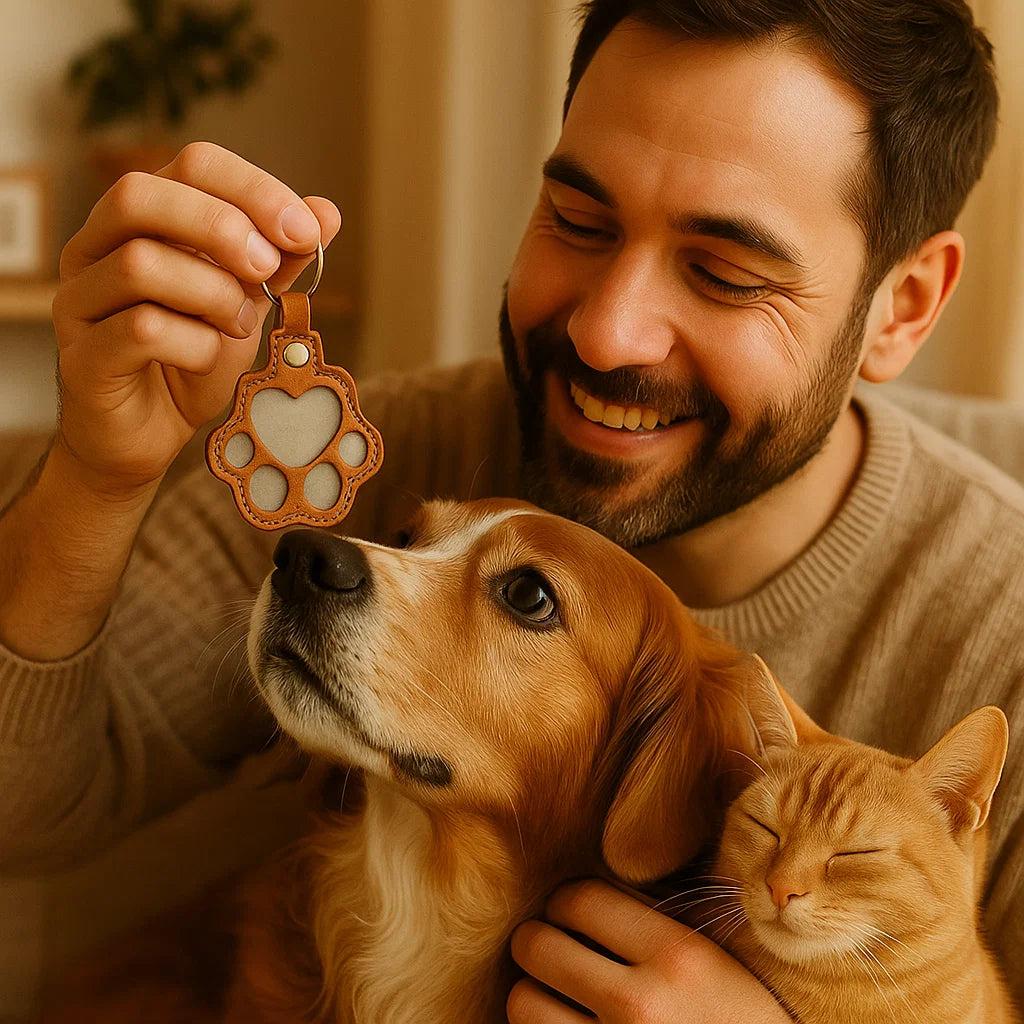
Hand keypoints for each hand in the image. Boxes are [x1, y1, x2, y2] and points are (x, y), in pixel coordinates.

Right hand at [51, 141, 342, 495]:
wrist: (152, 432)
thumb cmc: (191, 357)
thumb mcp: (246, 301)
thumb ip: (279, 259)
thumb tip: (327, 212)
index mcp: (141, 221)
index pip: (191, 165)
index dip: (254, 189)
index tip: (306, 230)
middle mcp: (95, 248)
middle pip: (139, 194)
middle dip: (220, 226)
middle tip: (266, 269)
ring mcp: (80, 301)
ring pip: (139, 263)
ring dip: (212, 295)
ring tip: (238, 326)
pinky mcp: (82, 357)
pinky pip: (140, 330)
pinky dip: (194, 345)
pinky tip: (208, 359)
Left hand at [507, 879, 791, 1022]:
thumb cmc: (741, 1020)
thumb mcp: (713, 962)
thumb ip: (654, 923)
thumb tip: (583, 889)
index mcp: (676, 957)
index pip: (579, 898)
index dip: (566, 900)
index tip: (571, 912)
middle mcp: (640, 1005)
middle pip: (537, 945)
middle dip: (538, 941)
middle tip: (553, 947)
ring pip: (522, 1002)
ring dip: (532, 993)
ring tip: (556, 993)